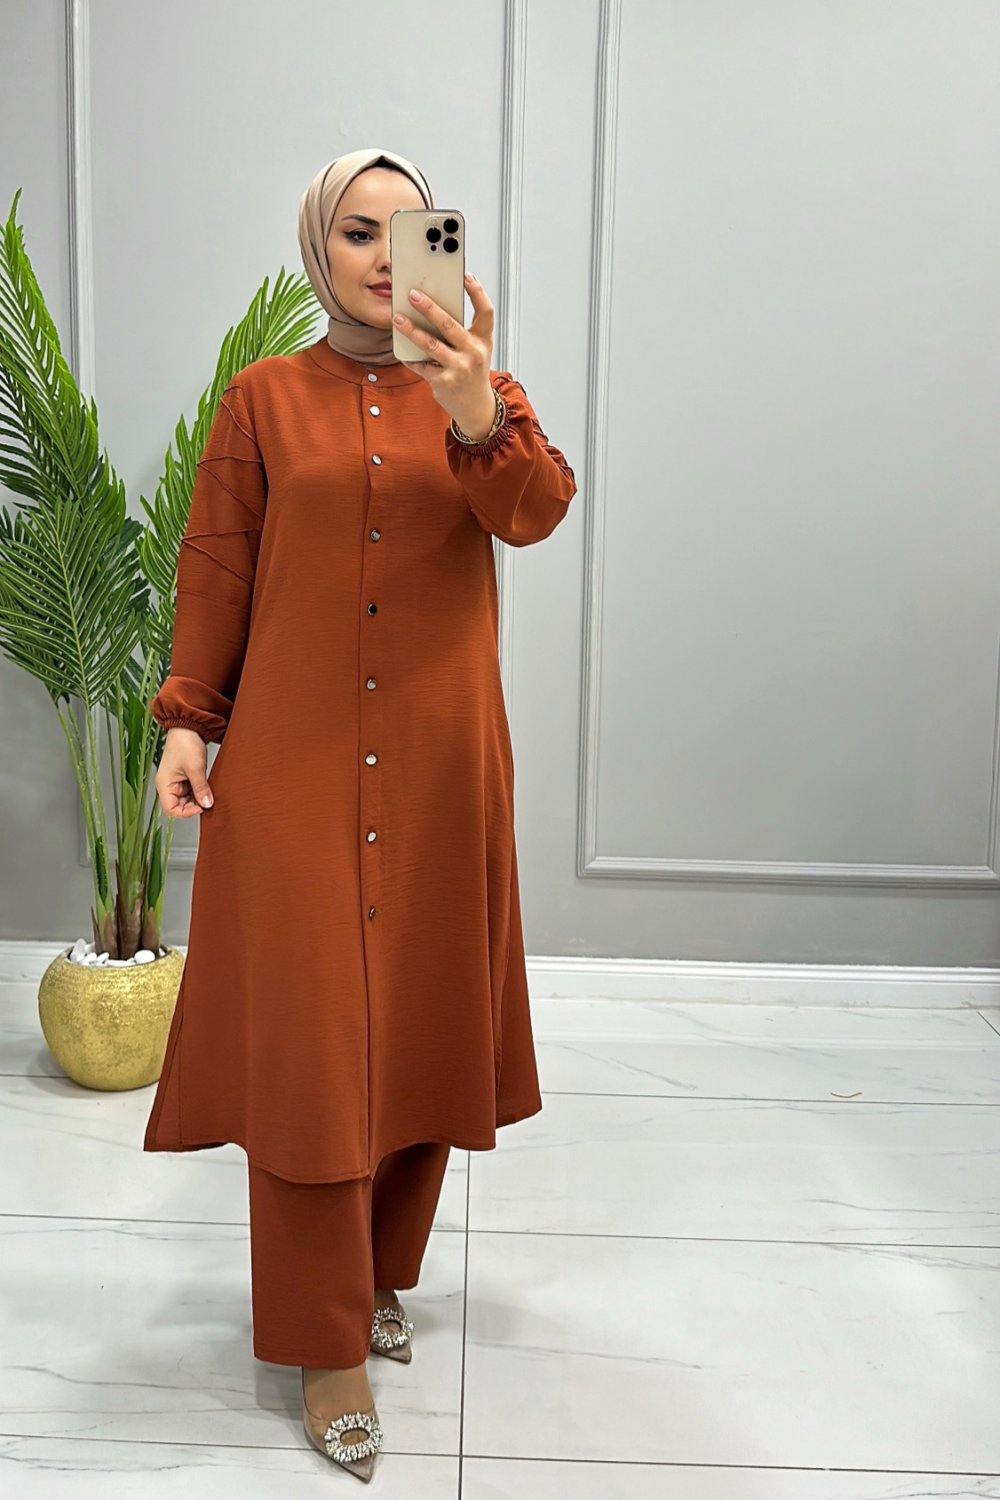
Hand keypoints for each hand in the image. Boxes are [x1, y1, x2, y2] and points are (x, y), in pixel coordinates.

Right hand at [155, 727, 213, 817]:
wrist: (188, 727)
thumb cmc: (185, 743)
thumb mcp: (195, 768)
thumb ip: (200, 788)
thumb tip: (207, 804)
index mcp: (164, 784)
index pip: (171, 809)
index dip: (186, 812)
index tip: (201, 807)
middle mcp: (167, 784)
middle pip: (178, 806)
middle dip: (193, 805)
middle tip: (207, 800)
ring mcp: (175, 781)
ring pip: (185, 799)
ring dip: (197, 799)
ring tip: (207, 792)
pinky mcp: (183, 777)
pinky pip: (190, 791)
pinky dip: (198, 791)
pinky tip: (206, 787)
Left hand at [395, 273, 496, 437]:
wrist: (475, 406)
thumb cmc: (472, 371)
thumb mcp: (476, 349)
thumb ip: (462, 330)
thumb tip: (432, 307)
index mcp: (483, 340)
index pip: (485, 311)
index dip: (477, 291)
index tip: (465, 276)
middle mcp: (473, 353)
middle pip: (450, 324)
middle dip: (429, 307)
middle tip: (413, 294)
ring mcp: (458, 368)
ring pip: (431, 344)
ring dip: (411, 330)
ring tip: (398, 318)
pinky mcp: (443, 381)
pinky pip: (422, 365)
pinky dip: (410, 357)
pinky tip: (402, 349)